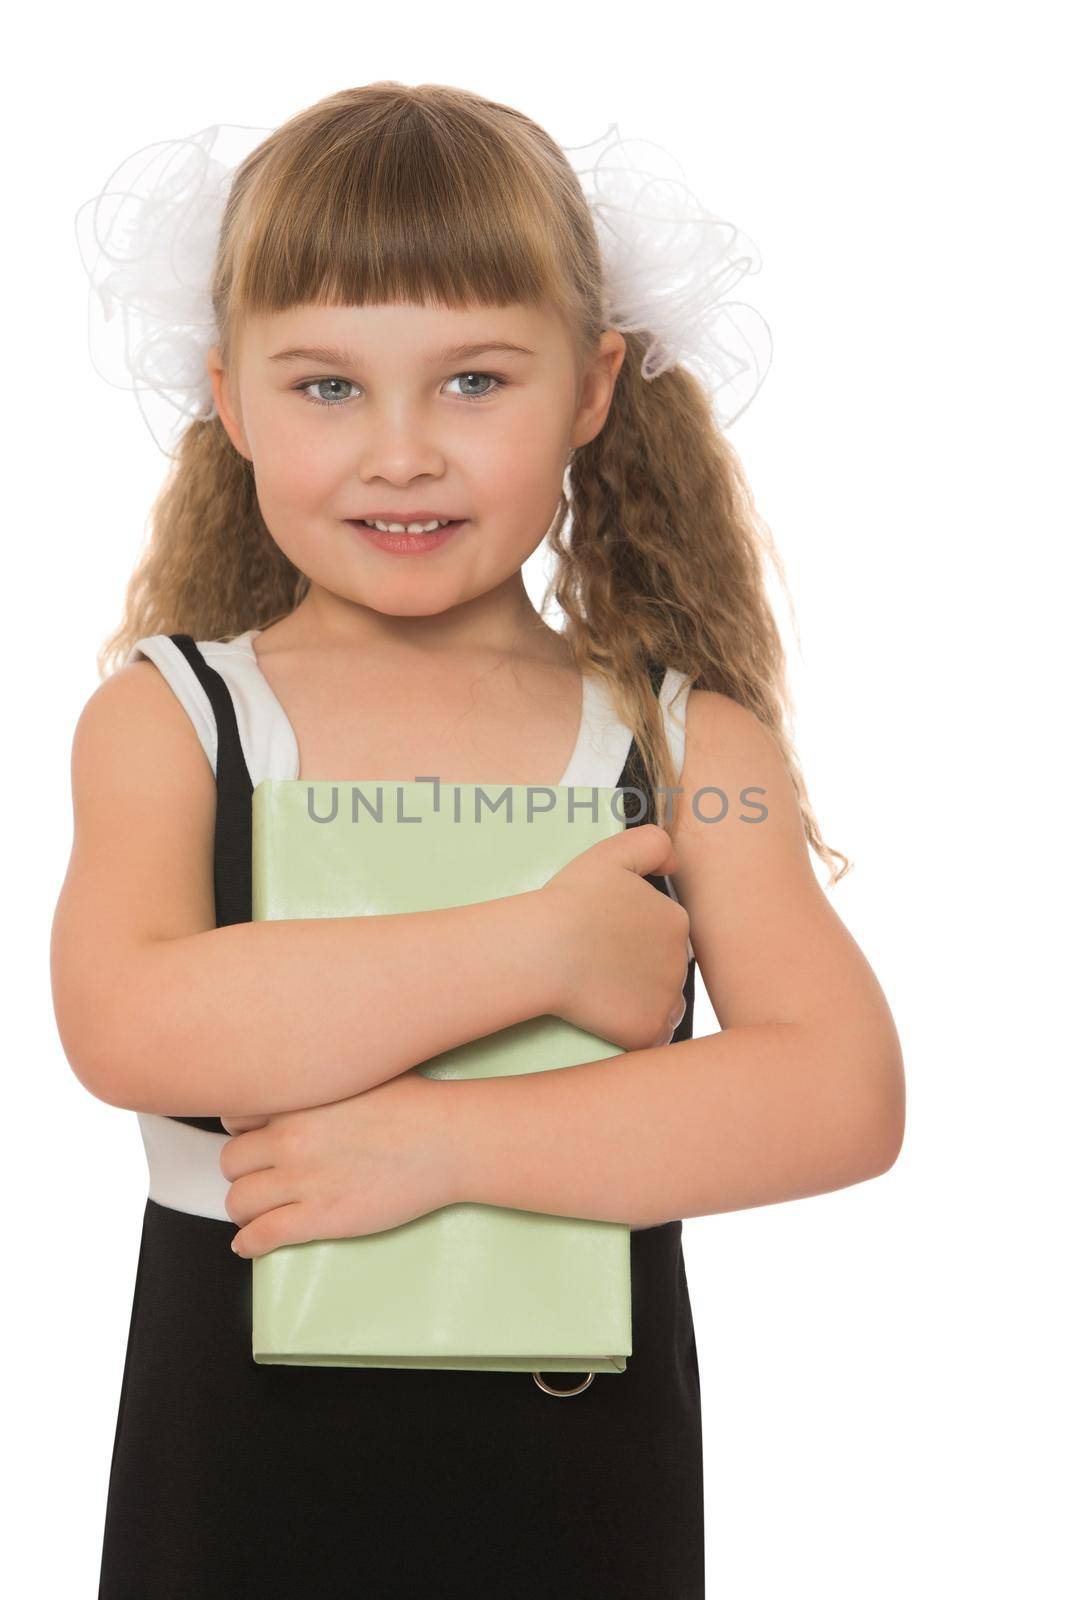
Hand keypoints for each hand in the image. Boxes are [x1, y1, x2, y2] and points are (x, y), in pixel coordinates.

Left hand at [219, 1071, 458, 1258]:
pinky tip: (249, 1244)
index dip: (242, 1131)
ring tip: (255, 1213)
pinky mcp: (319, 1217)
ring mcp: (302, 1179)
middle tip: (258, 1178)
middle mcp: (290, 1137)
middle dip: (242, 1172)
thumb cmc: (416, 1102)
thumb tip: (309, 1085)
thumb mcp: (360, 1072)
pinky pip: (262, 1235)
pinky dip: (248, 1243)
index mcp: (299, 1098)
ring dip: (244, 1209)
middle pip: (231, 1161)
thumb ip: (322, 1079)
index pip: (235, 1116)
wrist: (448, 1139)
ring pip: (239, 1200)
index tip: (253, 1140)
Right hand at [539, 823, 690, 1052]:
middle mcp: (680, 960)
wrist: (545, 950)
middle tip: (600, 969)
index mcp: (676, 921)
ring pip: (663, 1004)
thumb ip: (652, 844)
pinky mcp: (647, 1031)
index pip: (666, 935)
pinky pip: (650, 1037)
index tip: (607, 940)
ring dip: (641, 1002)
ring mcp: (666, 998)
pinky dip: (633, 1031)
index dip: (637, 938)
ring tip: (602, 995)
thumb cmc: (570, 902)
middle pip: (666, 970)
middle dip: (641, 971)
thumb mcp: (612, 854)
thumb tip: (674, 863)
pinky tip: (607, 1019)